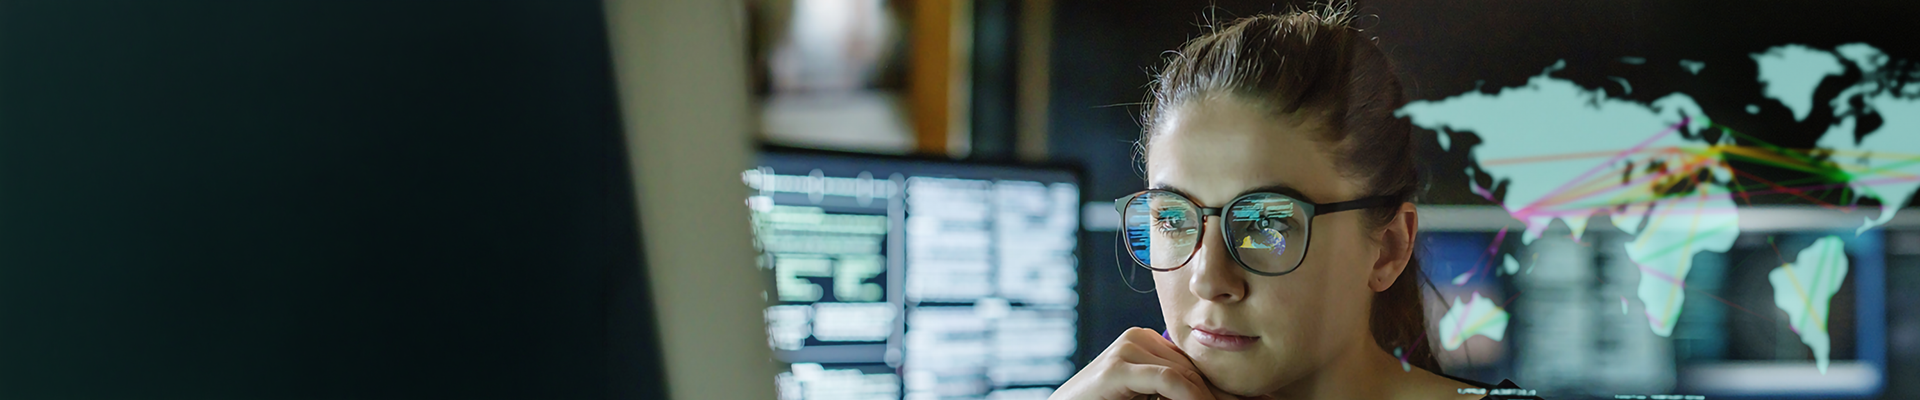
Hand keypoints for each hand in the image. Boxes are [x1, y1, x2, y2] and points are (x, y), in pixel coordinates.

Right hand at [1049, 327, 1252, 399]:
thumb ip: (1176, 394)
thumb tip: (1222, 399)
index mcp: (1148, 345)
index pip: (1196, 368)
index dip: (1229, 389)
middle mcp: (1139, 338)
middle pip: (1194, 371)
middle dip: (1225, 396)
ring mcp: (1127, 348)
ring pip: (1185, 376)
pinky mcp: (1117, 365)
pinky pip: (1166, 381)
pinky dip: (1189, 399)